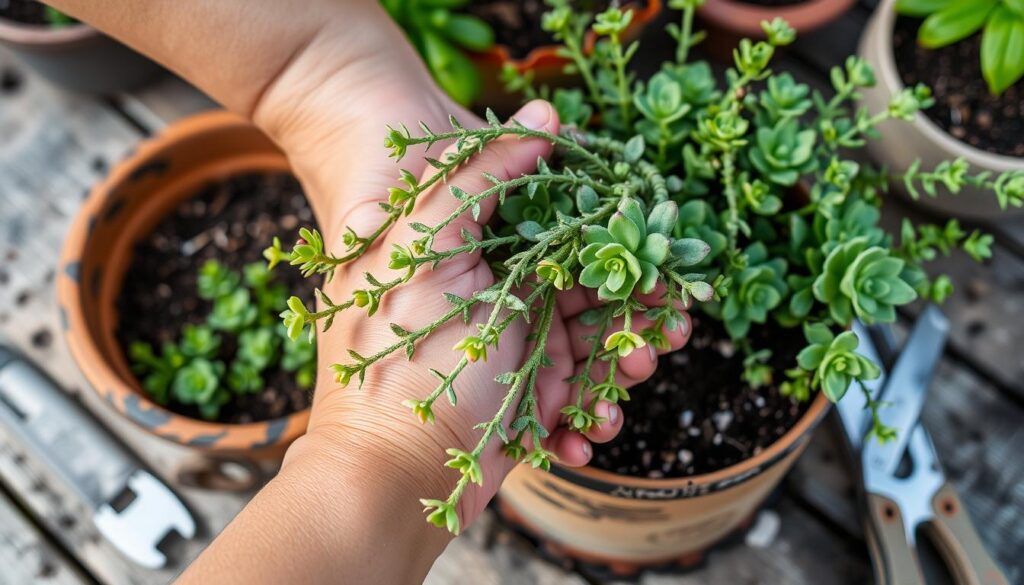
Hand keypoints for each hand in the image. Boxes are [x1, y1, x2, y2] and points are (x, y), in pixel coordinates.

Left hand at [286, 100, 693, 536]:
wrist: (383, 479)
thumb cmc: (403, 361)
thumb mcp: (433, 249)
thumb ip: (482, 173)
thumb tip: (543, 110)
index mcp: (483, 257)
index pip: (568, 233)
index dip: (620, 241)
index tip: (663, 253)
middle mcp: (502, 302)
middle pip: (592, 293)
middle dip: (637, 310)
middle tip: (669, 325)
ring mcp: (514, 358)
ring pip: (594, 350)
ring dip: (623, 365)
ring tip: (633, 378)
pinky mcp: (523, 410)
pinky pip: (575, 407)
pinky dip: (589, 420)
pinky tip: (587, 433)